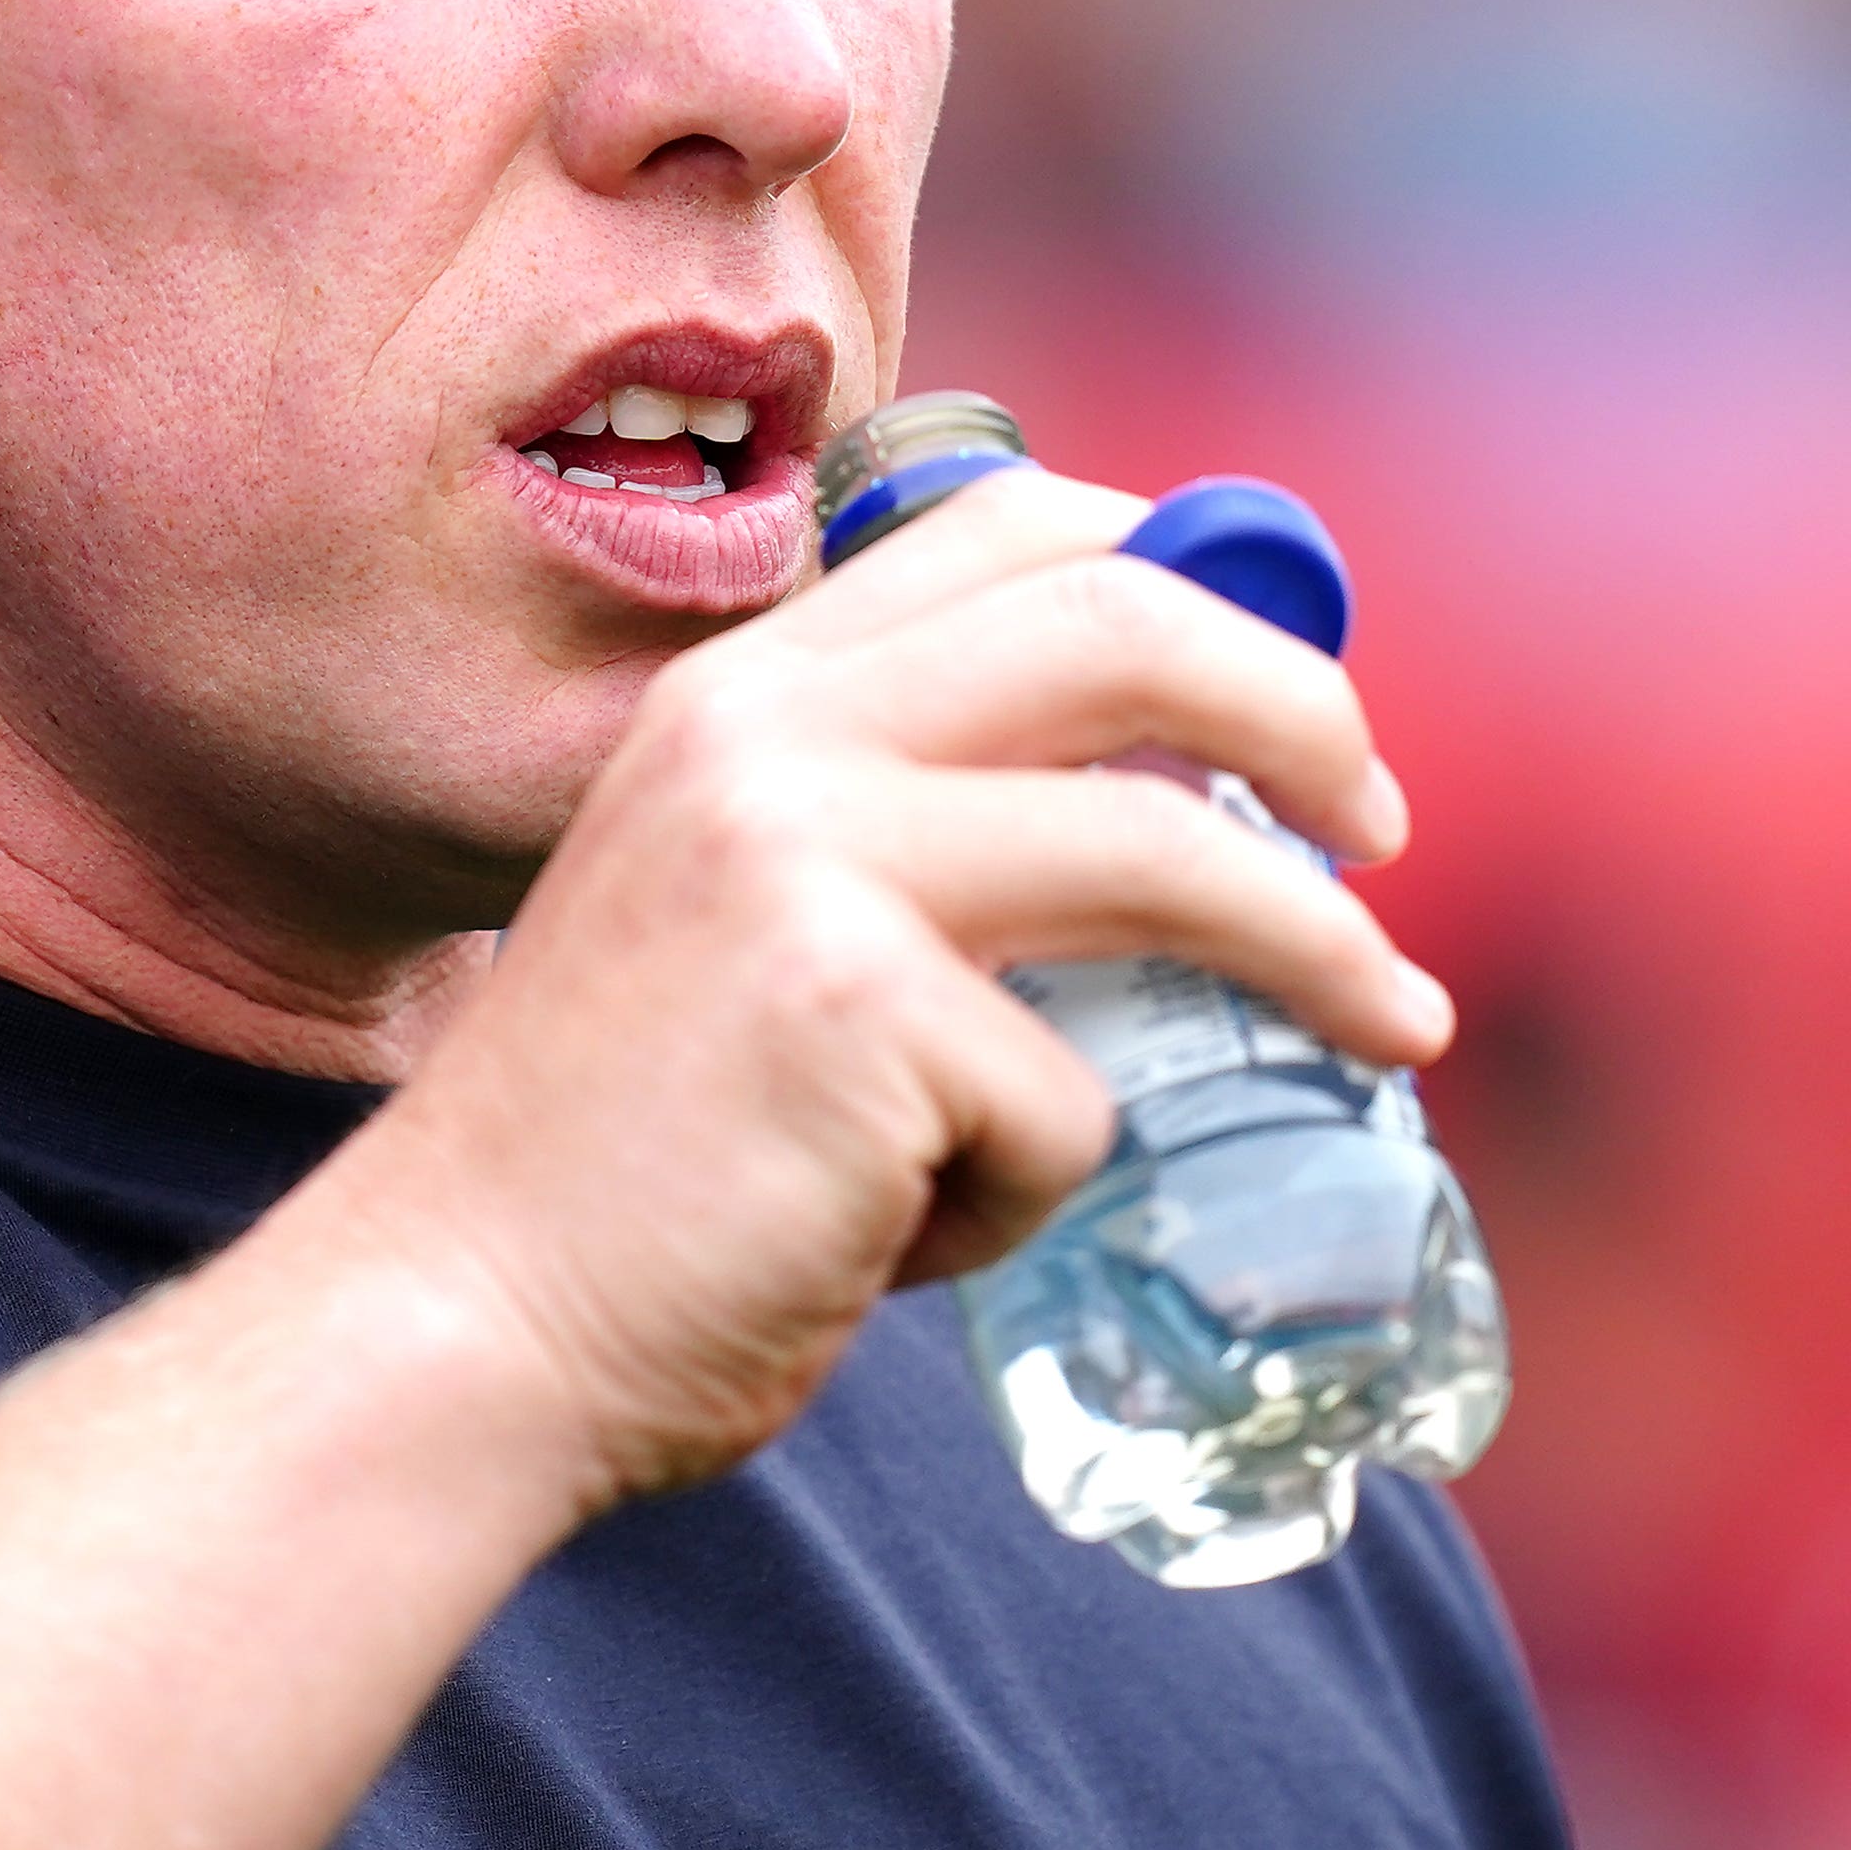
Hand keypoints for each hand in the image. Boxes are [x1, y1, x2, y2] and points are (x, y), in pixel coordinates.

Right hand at [282, 467, 1456, 1518]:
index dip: (1189, 575)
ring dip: (1318, 945)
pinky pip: (1073, 1102)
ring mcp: (811, 859)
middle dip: (1303, 709)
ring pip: (1167, 850)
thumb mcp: (725, 917)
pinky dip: (1025, 1193)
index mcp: (739, 692)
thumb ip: (877, 837)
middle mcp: (770, 734)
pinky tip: (898, 1238)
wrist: (457, 1322)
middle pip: (1127, 627)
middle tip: (1378, 821)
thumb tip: (1155, 828)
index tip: (1280, 689)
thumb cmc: (612, 1164)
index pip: (1011, 527)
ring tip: (1392, 1025)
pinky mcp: (863, 1017)